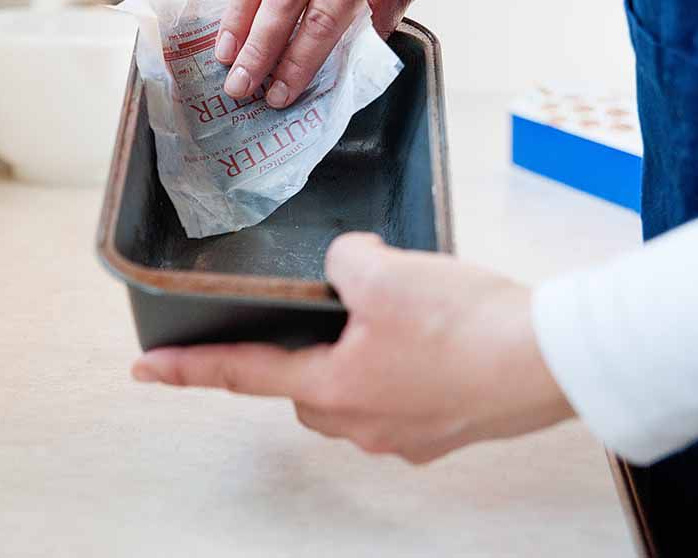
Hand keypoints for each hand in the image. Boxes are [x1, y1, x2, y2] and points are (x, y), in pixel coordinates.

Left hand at [131, 233, 573, 464]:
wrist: (551, 360)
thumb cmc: (466, 324)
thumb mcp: (384, 271)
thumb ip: (342, 261)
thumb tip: (347, 265)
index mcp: (332, 388)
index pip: (240, 374)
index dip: (187, 368)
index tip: (146, 371)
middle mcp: (362, 423)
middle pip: (303, 388)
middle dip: (299, 355)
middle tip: (319, 315)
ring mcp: (406, 436)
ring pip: (355, 396)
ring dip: (355, 362)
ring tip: (392, 318)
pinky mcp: (446, 431)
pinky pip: (403, 399)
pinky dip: (402, 370)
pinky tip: (432, 339)